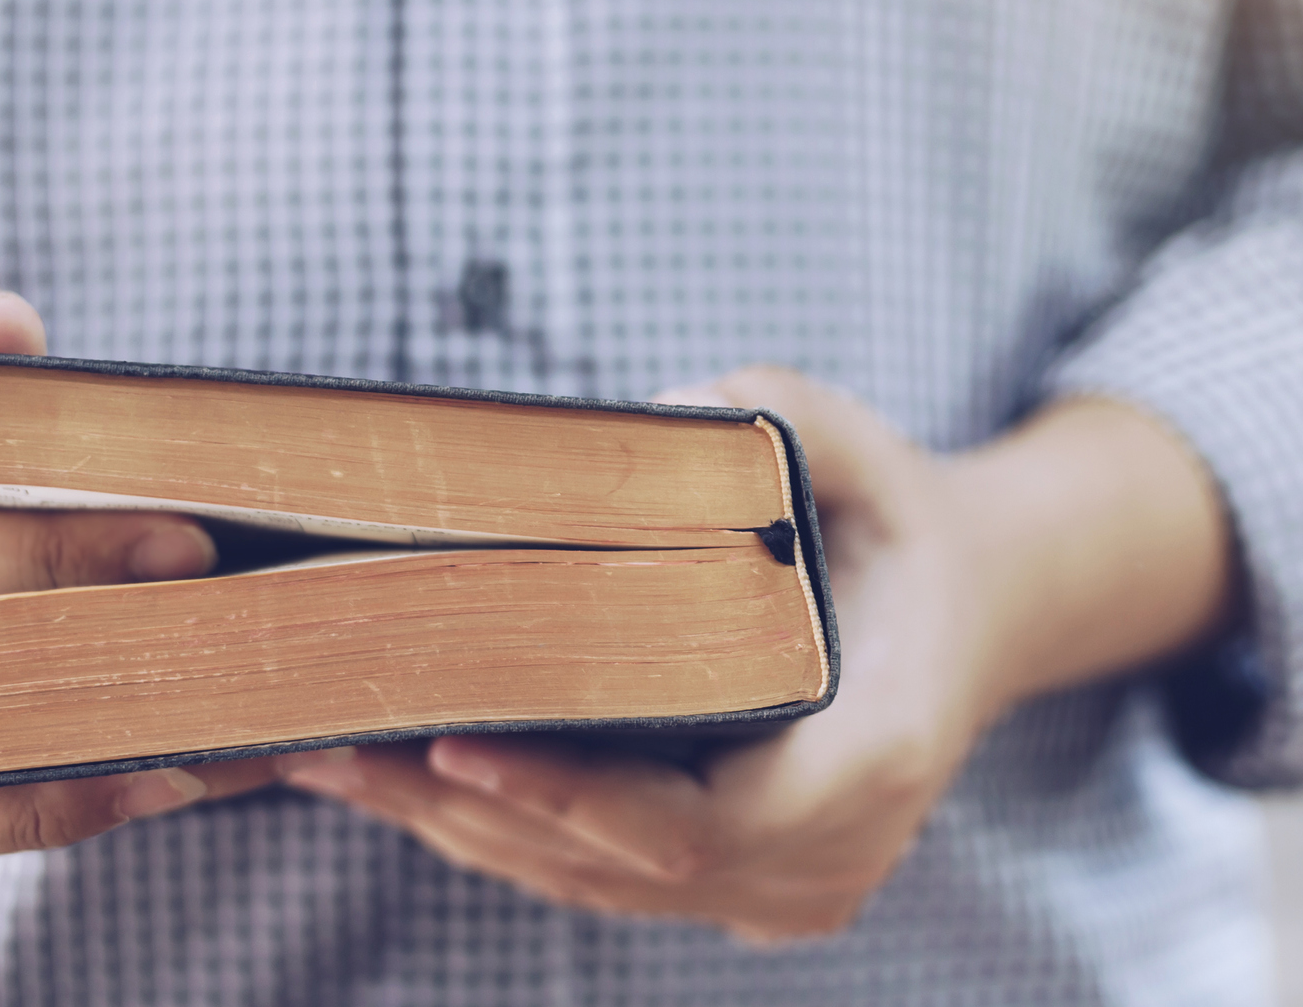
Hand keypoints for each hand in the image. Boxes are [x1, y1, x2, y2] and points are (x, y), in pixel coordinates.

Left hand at [282, 366, 1231, 940]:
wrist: (972, 612)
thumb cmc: (899, 527)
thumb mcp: (868, 448)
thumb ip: (778, 415)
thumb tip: (653, 411)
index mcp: (873, 757)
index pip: (696, 817)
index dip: (570, 795)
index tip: (455, 745)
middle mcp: (829, 854)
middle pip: (618, 862)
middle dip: (471, 806)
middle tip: (335, 739)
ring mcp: (784, 890)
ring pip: (593, 882)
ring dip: (459, 828)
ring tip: (330, 753)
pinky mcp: (739, 888)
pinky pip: (602, 878)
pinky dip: (501, 833)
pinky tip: (401, 776)